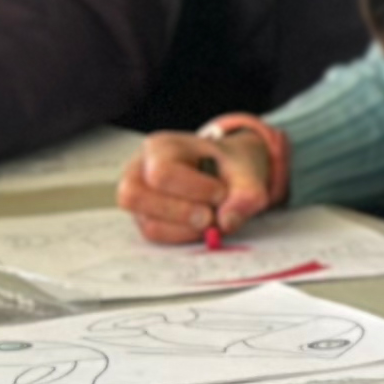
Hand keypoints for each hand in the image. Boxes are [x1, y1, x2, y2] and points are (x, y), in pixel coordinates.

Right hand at [116, 123, 280, 243]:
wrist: (227, 171)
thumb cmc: (229, 165)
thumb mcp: (247, 170)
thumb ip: (247, 193)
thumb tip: (227, 221)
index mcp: (161, 147)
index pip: (162, 173)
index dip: (194, 189)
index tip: (221, 193)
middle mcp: (138, 170)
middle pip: (136, 197)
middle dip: (181, 212)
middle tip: (211, 215)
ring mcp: (137, 197)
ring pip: (147, 223)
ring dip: (185, 228)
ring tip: (210, 219)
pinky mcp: (143, 218)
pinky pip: (154, 235)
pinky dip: (182, 236)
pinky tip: (200, 226)